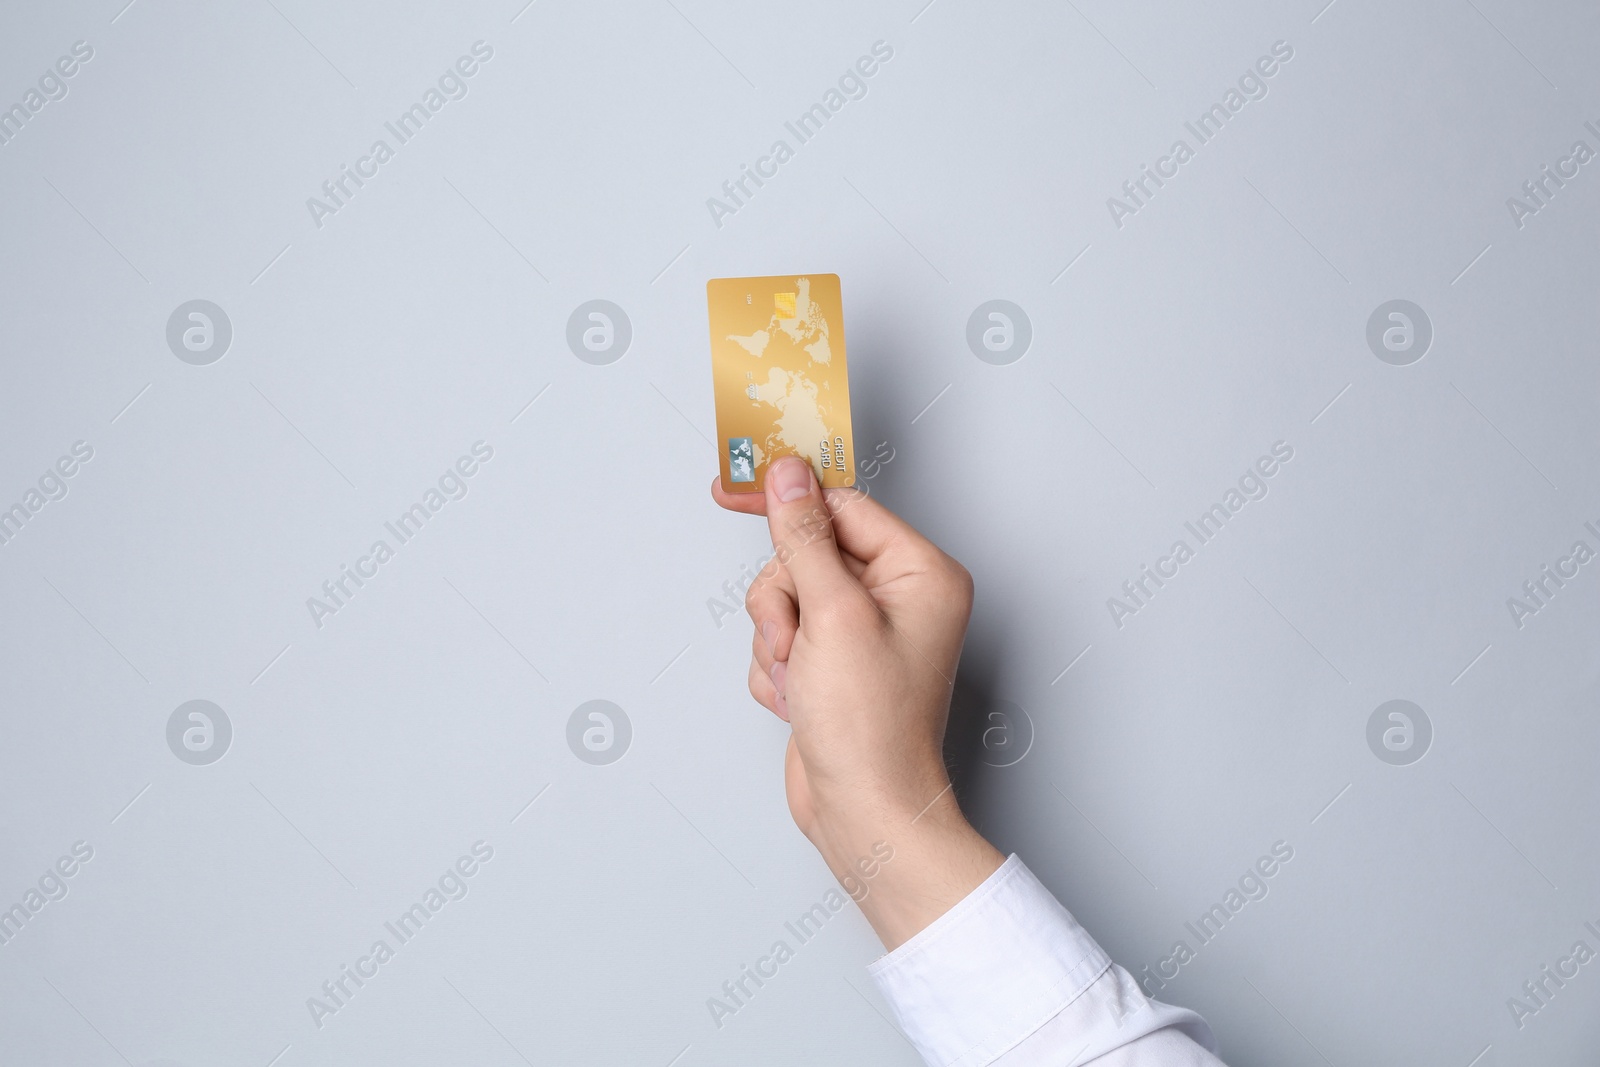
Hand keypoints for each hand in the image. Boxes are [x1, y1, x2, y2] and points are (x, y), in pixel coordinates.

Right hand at [713, 457, 1003, 949]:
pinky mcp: (834, 664)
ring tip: (800, 679)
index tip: (736, 487)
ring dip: (776, 639)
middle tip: (794, 640)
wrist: (864, 813)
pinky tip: (798, 699)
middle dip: (784, 600)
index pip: (843, 508)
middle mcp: (899, 598)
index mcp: (920, 573)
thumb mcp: (832, 615)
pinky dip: (777, 668)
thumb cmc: (871, 727)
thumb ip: (805, 539)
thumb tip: (789, 477)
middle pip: (807, 553)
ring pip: (786, 596)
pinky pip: (782, 637)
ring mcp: (864, 633)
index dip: (791, 503)